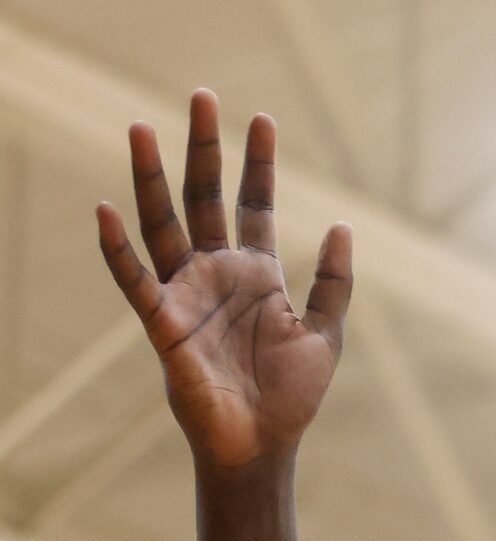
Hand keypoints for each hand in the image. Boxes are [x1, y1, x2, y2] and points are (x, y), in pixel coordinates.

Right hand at [95, 91, 351, 473]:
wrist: (263, 444)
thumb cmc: (292, 396)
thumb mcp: (325, 334)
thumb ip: (334, 283)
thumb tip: (343, 225)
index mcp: (259, 274)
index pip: (254, 205)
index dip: (257, 164)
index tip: (260, 117)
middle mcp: (217, 274)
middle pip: (205, 198)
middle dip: (203, 149)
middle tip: (200, 97)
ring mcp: (187, 294)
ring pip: (162, 223)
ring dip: (149, 177)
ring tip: (139, 127)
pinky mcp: (163, 324)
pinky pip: (134, 280)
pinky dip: (118, 248)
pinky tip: (107, 210)